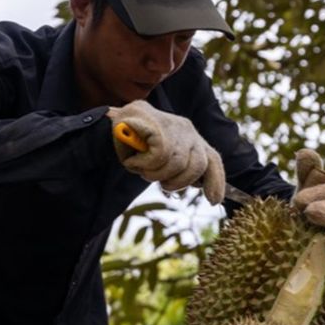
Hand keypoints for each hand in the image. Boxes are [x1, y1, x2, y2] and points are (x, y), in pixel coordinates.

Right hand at [107, 100, 224, 204]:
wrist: (108, 128)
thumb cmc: (136, 148)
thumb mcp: (163, 160)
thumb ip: (180, 168)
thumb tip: (198, 184)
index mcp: (191, 138)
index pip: (213, 159)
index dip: (215, 181)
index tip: (213, 201)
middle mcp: (187, 129)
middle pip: (198, 165)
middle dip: (178, 182)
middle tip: (159, 182)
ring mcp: (173, 124)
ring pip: (177, 163)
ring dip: (156, 174)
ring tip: (142, 168)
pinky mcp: (157, 123)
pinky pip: (161, 155)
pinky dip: (145, 163)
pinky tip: (135, 159)